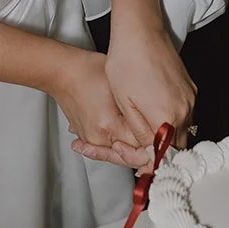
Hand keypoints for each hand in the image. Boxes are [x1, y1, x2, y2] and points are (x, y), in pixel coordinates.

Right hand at [49, 47, 150, 167]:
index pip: (140, 148)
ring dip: (132, 151)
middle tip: (158, 148)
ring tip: (146, 149)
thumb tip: (159, 127)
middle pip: (129, 156)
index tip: (164, 143)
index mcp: (109, 124)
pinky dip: (118, 146)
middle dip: (145, 153)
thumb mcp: (124, 86)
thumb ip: (140, 111)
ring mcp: (91, 139)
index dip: (155, 147)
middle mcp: (98, 136)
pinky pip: (107, 147)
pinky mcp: (87, 136)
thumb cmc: (90, 71)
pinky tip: (127, 143)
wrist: (64, 72)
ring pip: (118, 154)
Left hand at [105, 20, 195, 151]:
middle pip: (177, 145)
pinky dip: (171, 119)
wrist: (139, 32)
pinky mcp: (190, 87)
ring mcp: (190, 97)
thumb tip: (149, 154)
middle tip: (140, 148)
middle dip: (161, 151)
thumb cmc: (127, 63)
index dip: (152, 162)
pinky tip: (153, 110)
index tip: (141, 165)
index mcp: (167, 117)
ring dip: (167, 135)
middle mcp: (185, 109)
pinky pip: (184, 113)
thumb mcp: (125, 105)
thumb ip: (140, 134)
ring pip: (182, 129)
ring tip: (144, 129)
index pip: (165, 154)